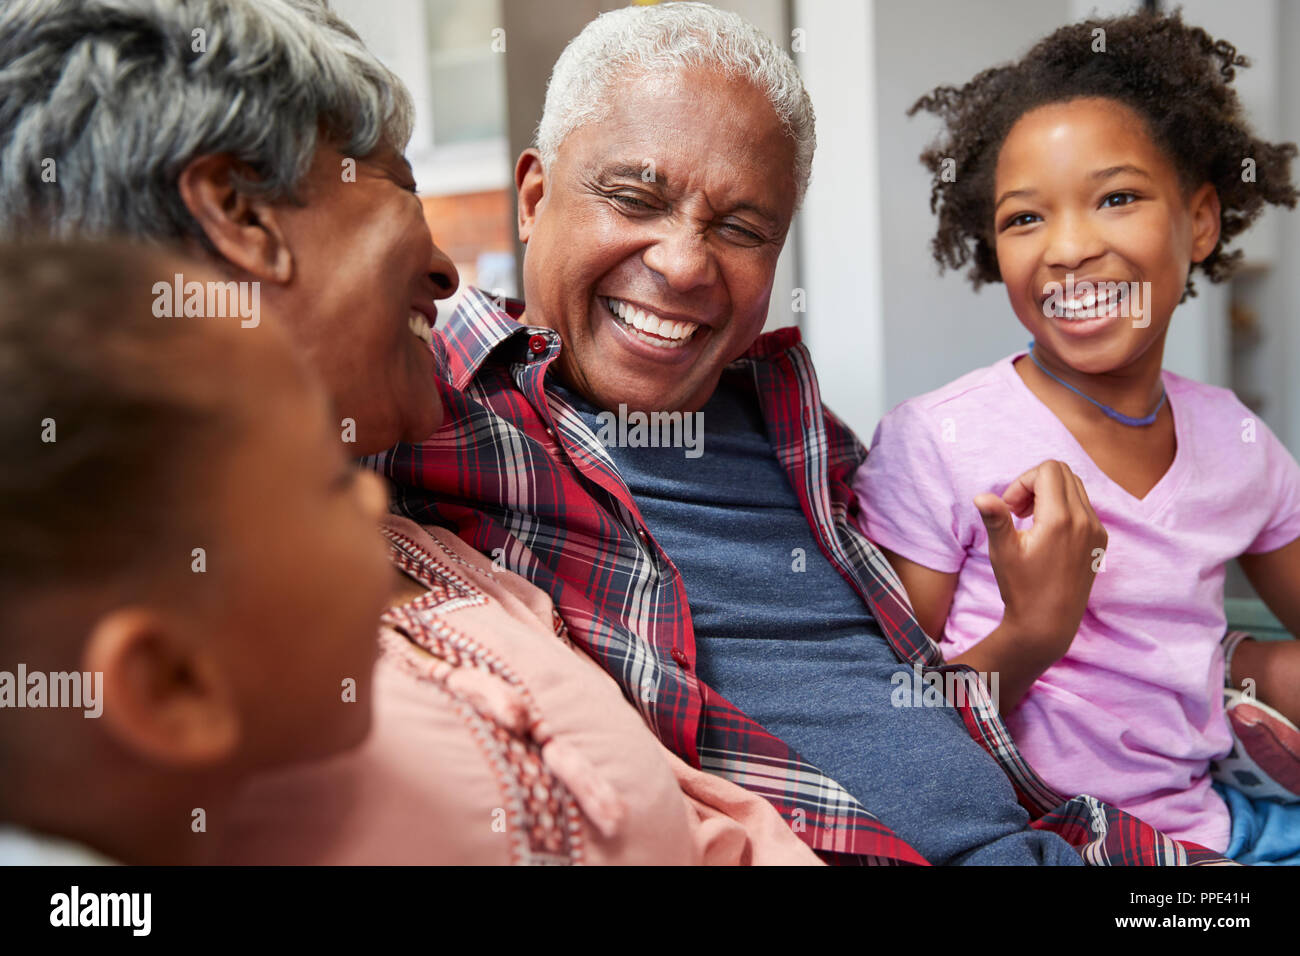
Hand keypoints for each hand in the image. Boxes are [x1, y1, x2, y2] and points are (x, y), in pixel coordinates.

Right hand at [973, 459, 1106, 669]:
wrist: (1048, 623)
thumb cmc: (1022, 588)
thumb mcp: (1003, 552)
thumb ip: (996, 518)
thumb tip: (981, 496)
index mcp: (1061, 519)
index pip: (1047, 470)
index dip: (1022, 481)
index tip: (1010, 508)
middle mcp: (1085, 520)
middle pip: (1063, 473)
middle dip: (1035, 484)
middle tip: (1018, 512)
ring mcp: (1096, 530)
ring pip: (1074, 487)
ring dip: (1049, 494)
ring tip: (1031, 521)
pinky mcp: (1099, 540)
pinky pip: (1083, 506)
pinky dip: (1063, 507)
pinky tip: (1046, 533)